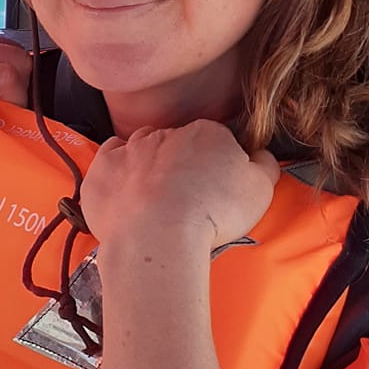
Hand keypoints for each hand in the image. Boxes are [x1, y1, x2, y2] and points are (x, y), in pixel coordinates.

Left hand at [80, 120, 278, 256]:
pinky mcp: (103, 170)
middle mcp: (166, 133)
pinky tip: (127, 195)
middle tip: (187, 200)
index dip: (217, 165)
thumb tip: (261, 154)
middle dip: (181, 164)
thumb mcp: (261, 189)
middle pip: (177, 144)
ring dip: (149, 167)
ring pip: (141, 149)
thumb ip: (265, 165)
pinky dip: (118, 174)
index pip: (215, 140)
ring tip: (155, 202)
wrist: (159, 235)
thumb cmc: (214, 211)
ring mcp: (130, 149)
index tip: (216, 190)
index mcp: (206, 133)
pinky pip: (110, 162)